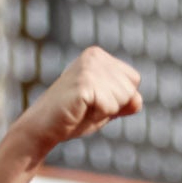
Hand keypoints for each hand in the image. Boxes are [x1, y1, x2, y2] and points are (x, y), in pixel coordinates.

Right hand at [13, 46, 142, 153]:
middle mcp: (94, 55)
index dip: (119, 100)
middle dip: (114, 106)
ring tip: (83, 108)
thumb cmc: (74, 116)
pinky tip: (80, 111)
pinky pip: (110, 106)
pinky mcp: (84, 82)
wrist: (43, 127)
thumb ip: (126, 101)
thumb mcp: (106, 107)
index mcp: (99, 56)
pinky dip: (98, 115)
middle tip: (87, 107)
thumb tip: (137, 100)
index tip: (95, 101)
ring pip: (123, 98)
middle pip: (130, 89)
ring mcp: (88, 67)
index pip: (134, 80)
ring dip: (105, 111)